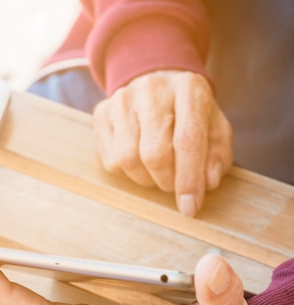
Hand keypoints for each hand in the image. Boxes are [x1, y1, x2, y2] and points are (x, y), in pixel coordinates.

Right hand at [93, 70, 233, 216]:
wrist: (156, 84)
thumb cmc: (189, 114)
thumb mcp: (214, 128)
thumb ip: (217, 155)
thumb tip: (208, 183)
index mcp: (189, 88)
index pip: (188, 139)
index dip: (189, 179)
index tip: (190, 207)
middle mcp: (152, 89)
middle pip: (154, 153)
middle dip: (166, 181)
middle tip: (172, 185)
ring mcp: (122, 100)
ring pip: (128, 159)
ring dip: (145, 179)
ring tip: (156, 173)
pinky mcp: (101, 114)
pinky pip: (110, 160)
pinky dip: (127, 172)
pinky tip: (138, 162)